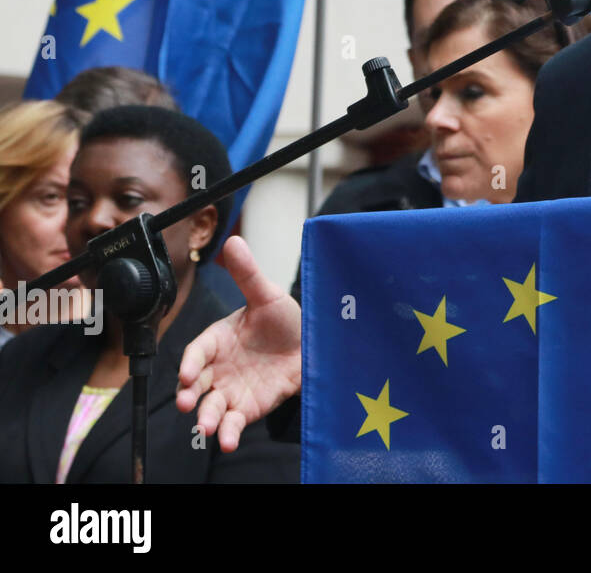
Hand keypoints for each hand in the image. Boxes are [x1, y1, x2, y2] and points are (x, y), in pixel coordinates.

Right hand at [176, 235, 301, 451]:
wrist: (312, 346)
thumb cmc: (284, 319)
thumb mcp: (266, 294)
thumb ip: (247, 274)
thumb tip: (233, 241)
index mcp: (217, 339)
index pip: (197, 352)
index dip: (191, 363)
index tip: (189, 374)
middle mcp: (219, 367)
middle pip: (197, 384)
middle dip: (189, 395)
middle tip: (188, 404)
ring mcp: (232, 389)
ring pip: (211, 406)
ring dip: (206, 418)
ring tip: (208, 428)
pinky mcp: (247, 408)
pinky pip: (233, 422)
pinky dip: (228, 432)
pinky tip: (228, 440)